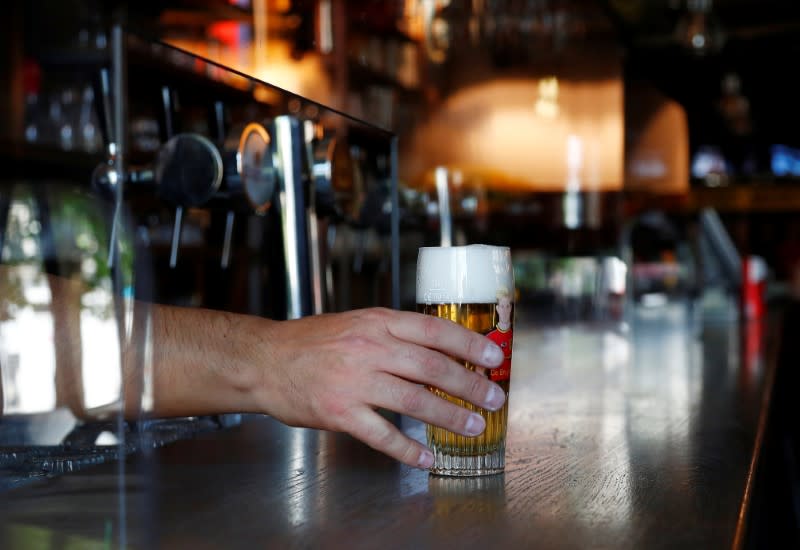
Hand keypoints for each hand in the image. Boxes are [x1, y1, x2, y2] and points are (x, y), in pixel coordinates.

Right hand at [253, 308, 505, 468]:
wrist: (264, 360)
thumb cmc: (311, 342)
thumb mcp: (356, 323)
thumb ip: (393, 334)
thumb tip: (439, 348)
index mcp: (377, 323)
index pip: (434, 330)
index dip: (468, 344)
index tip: (494, 357)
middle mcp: (369, 348)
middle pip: (431, 367)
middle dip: (469, 385)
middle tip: (493, 398)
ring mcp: (354, 382)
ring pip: (414, 400)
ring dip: (449, 416)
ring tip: (472, 427)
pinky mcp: (339, 412)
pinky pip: (382, 434)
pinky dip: (407, 449)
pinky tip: (426, 457)